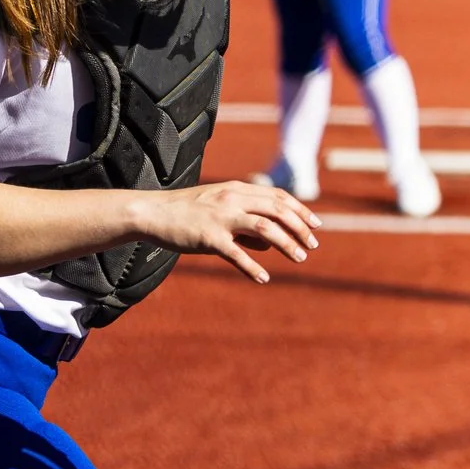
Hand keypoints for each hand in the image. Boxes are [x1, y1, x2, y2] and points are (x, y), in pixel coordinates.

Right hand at [131, 179, 320, 285]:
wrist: (153, 213)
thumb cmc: (187, 213)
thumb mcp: (220, 209)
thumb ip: (246, 223)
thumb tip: (271, 242)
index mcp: (237, 190)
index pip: (278, 197)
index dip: (300, 210)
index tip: (316, 225)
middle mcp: (232, 200)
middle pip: (277, 211)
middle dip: (300, 228)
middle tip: (313, 246)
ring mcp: (221, 218)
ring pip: (264, 228)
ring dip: (286, 244)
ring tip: (300, 258)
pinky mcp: (208, 237)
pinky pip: (236, 253)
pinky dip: (252, 266)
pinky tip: (263, 278)